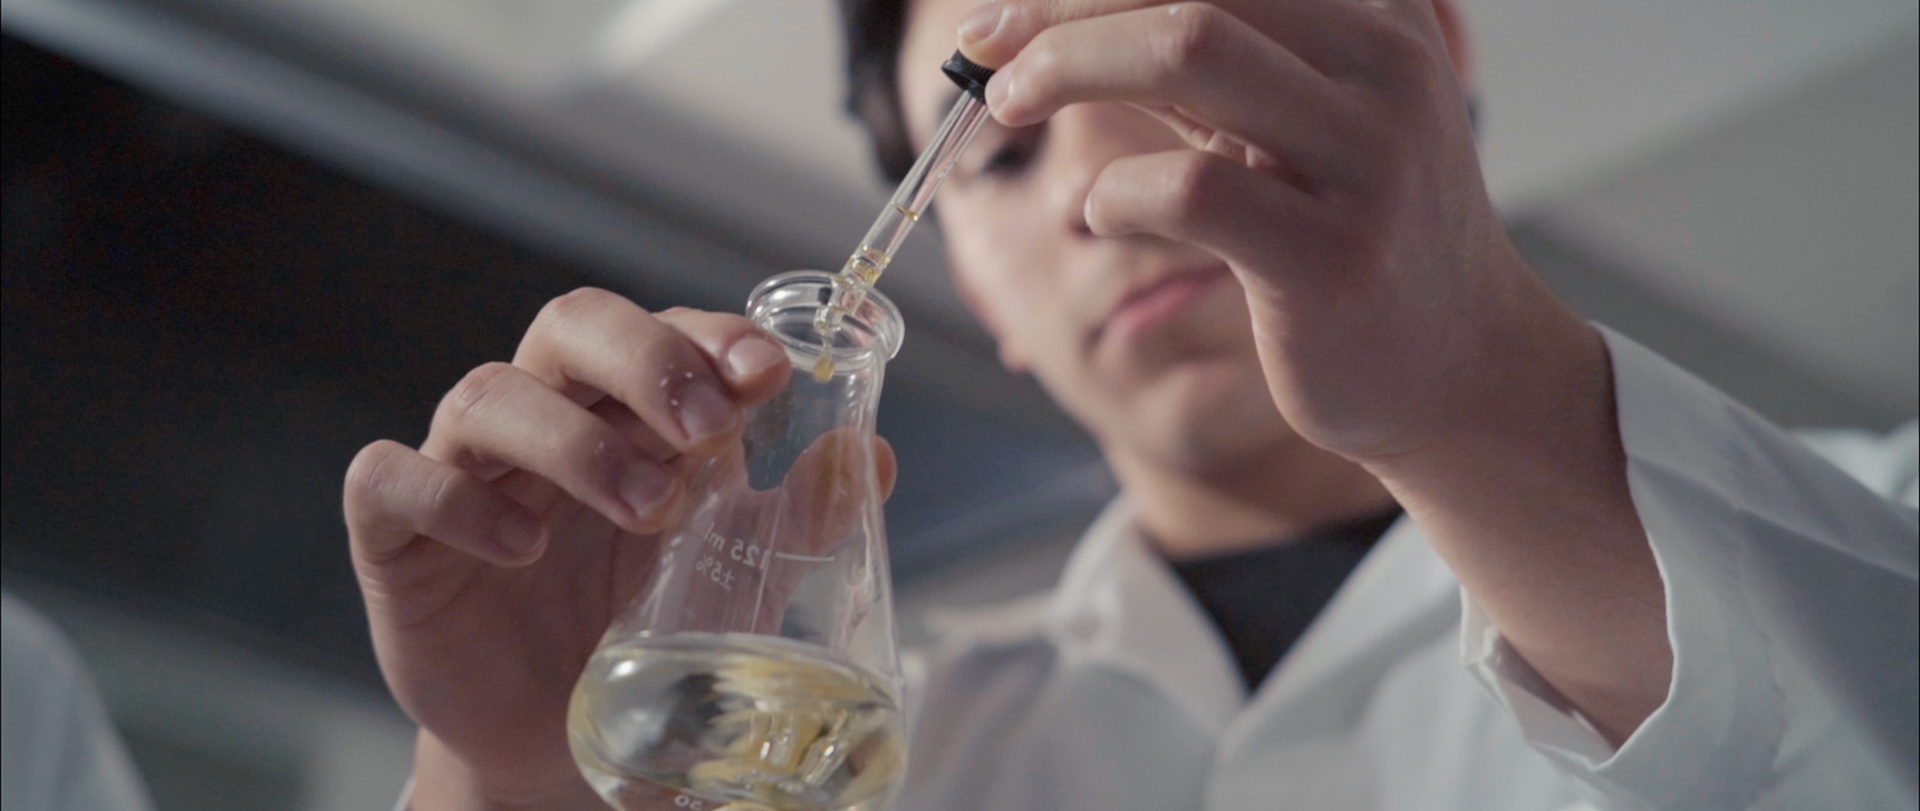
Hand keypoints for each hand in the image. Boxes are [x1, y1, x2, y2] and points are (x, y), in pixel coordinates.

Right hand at [343, 291, 795, 809]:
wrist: (555, 737)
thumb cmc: (640, 625)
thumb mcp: (733, 573)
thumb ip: (797, 515)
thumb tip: (872, 458)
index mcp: (624, 409)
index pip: (661, 330)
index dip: (709, 335)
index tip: (766, 372)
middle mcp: (544, 416)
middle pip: (571, 327)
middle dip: (646, 362)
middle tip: (707, 430)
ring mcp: (464, 467)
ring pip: (489, 395)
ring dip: (576, 441)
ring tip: (647, 507)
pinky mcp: (395, 534)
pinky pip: (393, 480)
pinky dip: (453, 498)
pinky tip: (522, 545)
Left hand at [961, 0, 1667, 741]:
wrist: (1460, 368)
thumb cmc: (1355, 237)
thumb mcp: (1296, 125)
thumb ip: (1209, 67)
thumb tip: (1057, 20)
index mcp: (1374, 18)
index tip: (1009, 8)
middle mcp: (1382, 67)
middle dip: (1063, 9)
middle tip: (987, 53)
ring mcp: (1367, 159)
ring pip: (1189, 51)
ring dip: (1068, 66)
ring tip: (1013, 106)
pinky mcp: (1332, 256)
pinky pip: (1190, 190)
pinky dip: (1112, 191)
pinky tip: (1096, 213)